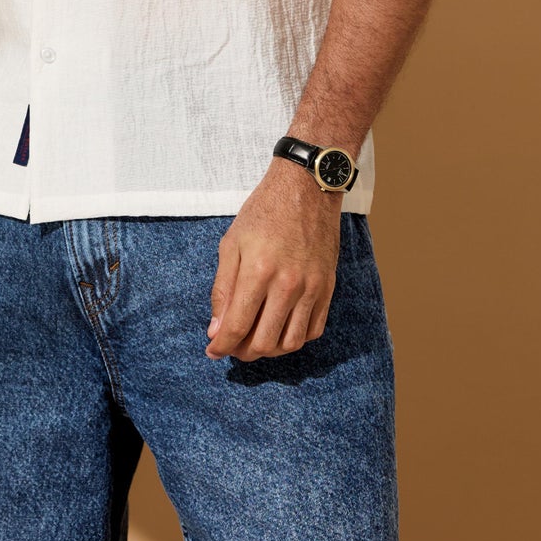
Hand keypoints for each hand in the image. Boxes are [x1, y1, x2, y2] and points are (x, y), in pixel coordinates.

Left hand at [205, 158, 342, 359]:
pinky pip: (313, 330)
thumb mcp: (232, 243)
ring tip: (254, 340)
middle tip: (232, 346)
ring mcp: (312, 288)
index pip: (237, 326)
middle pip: (263, 342)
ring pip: (290, 343)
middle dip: (242, 352)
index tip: (212, 351)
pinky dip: (294, 339)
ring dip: (268, 350)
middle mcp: (288, 285)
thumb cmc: (264, 212)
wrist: (307, 189)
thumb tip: (216, 329)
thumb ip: (222, 289)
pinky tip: (280, 329)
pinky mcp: (328, 288)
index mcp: (258, 271)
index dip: (221, 346)